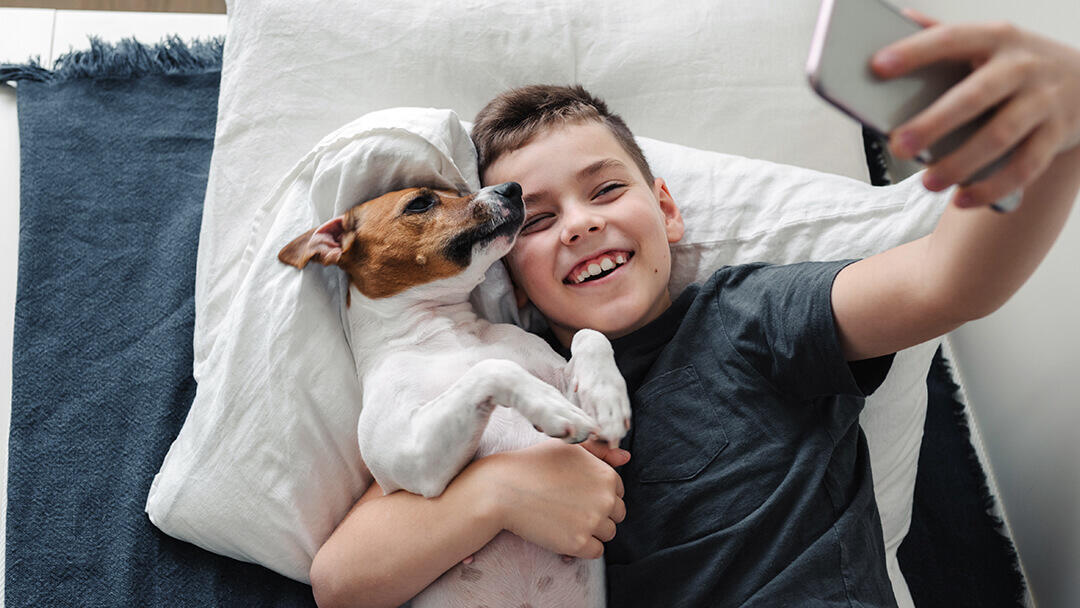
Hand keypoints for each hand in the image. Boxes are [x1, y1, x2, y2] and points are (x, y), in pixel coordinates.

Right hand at [479, 438, 627, 558]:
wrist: (503, 489)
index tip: (577, 494)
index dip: (597, 495)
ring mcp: (593, 522)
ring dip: (591, 531)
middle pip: (616, 515)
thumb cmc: (534, 464)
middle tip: (570, 508)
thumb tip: (626, 458)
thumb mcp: (569, 448)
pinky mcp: (579, 543)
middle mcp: (606, 499)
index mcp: (607, 475)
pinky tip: (563, 533)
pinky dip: (582, 547)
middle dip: (598, 514)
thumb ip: (600, 451)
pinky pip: (596, 552)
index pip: (617, 493)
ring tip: (564, 519)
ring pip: (607, 534)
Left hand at [871, 8, 1079, 207]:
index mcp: (997, 38)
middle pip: (974, 96)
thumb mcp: (990, 40)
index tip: (876, 66)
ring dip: (961, 163)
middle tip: (898, 146)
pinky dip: (993, 187)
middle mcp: (1022, 66)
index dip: (914, 52)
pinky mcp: (1058, 133)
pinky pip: (1026, 167)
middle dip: (934, 123)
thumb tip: (898, 17)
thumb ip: (945, 33)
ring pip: (1000, 136)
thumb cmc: (1017, 63)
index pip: (950, 39)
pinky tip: (963, 199)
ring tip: (928, 183)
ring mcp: (1043, 100)